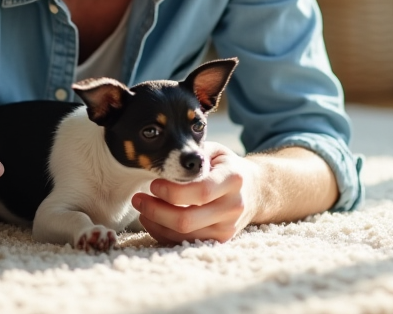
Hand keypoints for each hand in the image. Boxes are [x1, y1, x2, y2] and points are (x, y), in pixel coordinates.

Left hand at [131, 142, 263, 244]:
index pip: (201, 192)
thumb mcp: (215, 151)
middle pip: (187, 220)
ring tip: (142, 207)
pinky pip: (185, 242)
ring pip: (183, 235)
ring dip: (156, 222)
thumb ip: (193, 155)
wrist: (254, 190)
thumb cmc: (226, 166)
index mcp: (233, 179)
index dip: (173, 191)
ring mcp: (227, 228)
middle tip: (138, 198)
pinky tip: (152, 219)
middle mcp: (233, 207)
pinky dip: (164, 232)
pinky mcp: (219, 240)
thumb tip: (163, 159)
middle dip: (157, 211)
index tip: (153, 184)